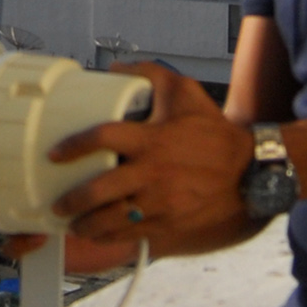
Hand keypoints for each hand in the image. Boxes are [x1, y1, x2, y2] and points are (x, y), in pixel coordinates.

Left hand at [20, 61, 264, 271]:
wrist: (251, 172)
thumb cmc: (215, 134)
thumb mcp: (185, 93)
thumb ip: (149, 74)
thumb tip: (116, 68)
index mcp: (152, 140)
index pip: (102, 138)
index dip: (73, 146)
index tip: (55, 153)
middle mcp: (152, 174)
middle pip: (98, 191)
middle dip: (71, 200)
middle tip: (57, 202)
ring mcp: (160, 204)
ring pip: (110, 221)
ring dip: (85, 225)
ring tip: (72, 223)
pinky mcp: (169, 225)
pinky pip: (131, 236)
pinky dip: (110, 238)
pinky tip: (98, 235)